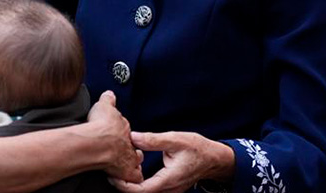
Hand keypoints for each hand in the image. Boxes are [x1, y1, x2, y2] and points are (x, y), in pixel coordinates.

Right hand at [86, 91, 143, 182]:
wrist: (96, 143)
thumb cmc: (99, 126)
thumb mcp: (103, 105)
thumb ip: (107, 99)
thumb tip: (109, 94)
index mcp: (123, 127)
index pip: (126, 130)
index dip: (121, 133)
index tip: (115, 134)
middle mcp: (128, 143)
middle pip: (133, 146)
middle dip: (130, 148)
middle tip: (121, 150)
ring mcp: (128, 158)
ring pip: (136, 162)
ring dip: (131, 163)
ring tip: (123, 165)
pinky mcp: (125, 171)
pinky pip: (133, 177)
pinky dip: (129, 178)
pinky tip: (122, 177)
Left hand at [109, 131, 234, 192]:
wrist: (214, 159)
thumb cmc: (198, 149)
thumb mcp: (175, 139)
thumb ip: (153, 140)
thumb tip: (133, 137)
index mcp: (169, 179)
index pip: (141, 190)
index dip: (124, 185)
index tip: (113, 175)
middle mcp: (169, 189)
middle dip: (123, 185)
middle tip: (111, 171)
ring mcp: (170, 191)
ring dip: (131, 184)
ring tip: (119, 170)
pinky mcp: (169, 188)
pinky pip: (151, 190)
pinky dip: (139, 183)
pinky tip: (134, 171)